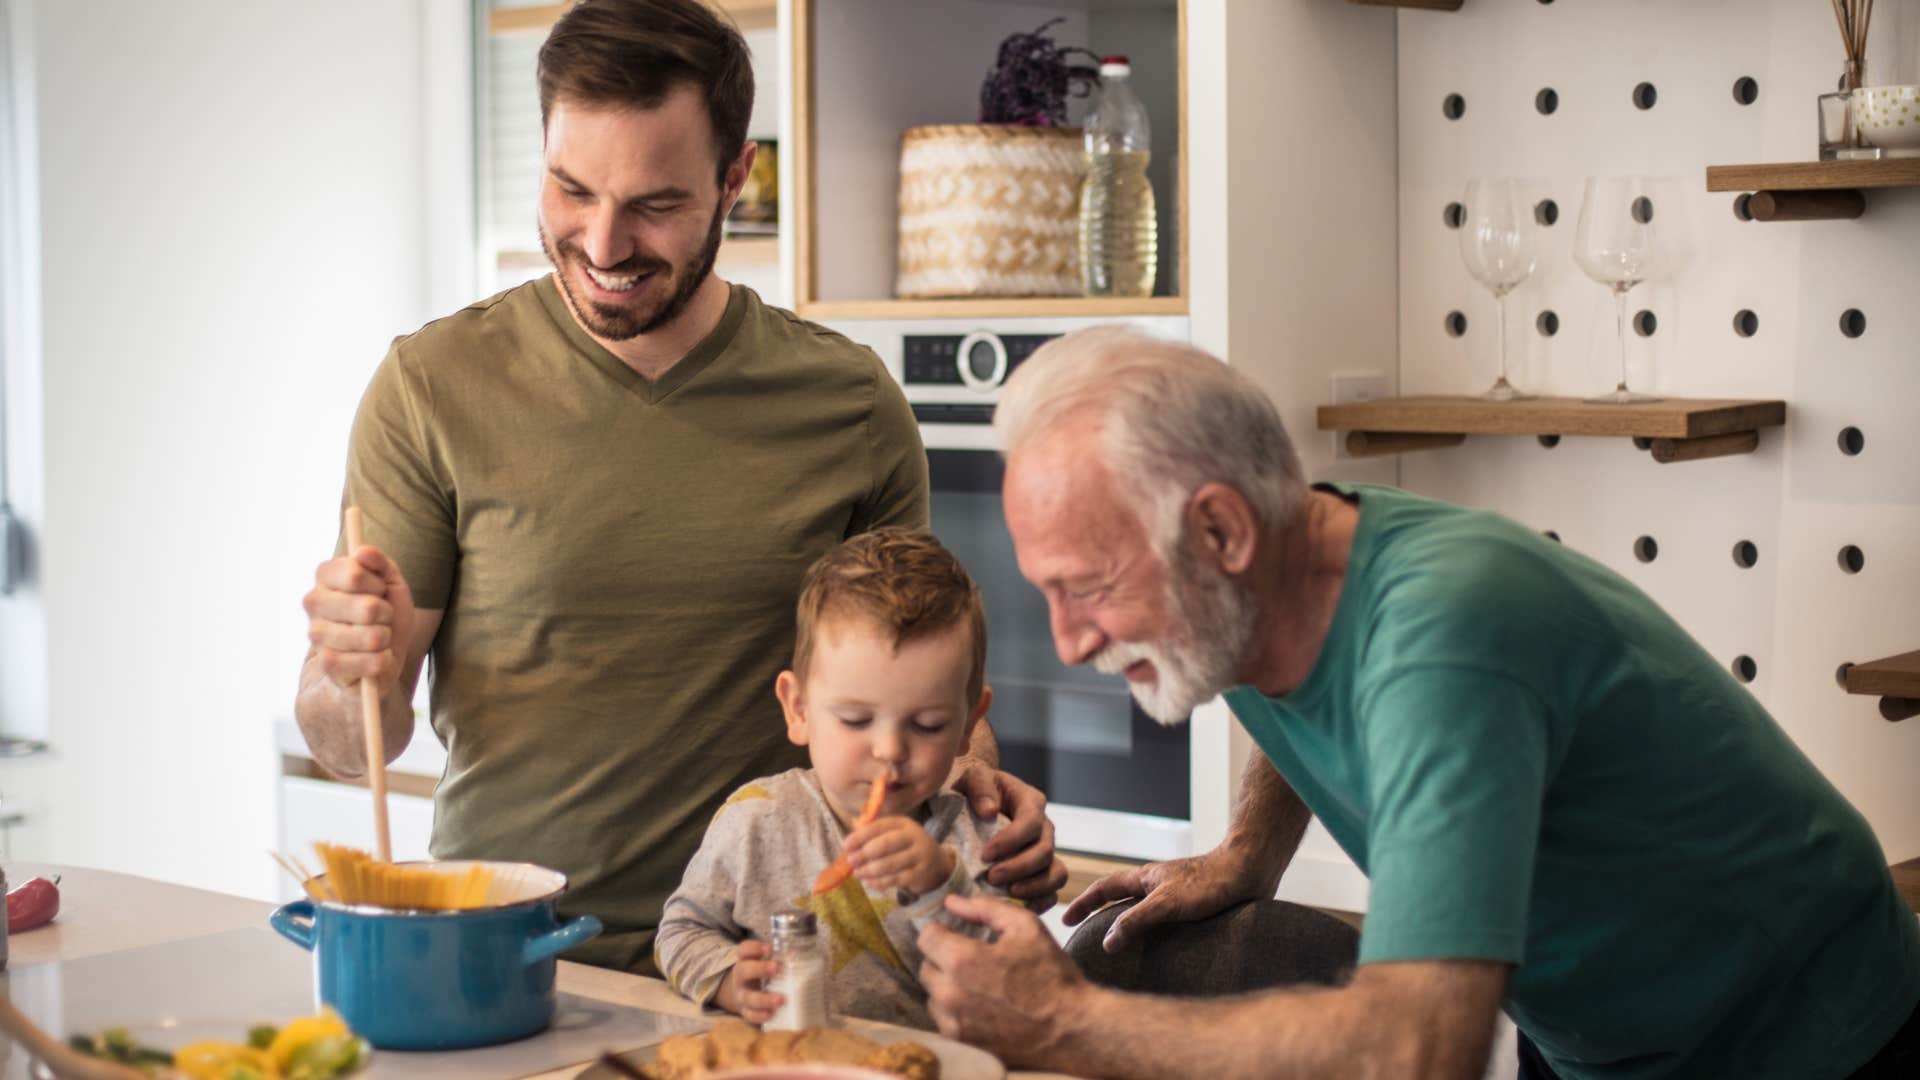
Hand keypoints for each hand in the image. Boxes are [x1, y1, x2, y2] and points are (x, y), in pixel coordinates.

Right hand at [303, 542, 414, 695]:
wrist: (379, 654)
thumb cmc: (385, 614)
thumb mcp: (391, 582)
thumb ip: (380, 563)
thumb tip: (362, 552)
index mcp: (326, 576)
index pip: (355, 574)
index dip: (378, 585)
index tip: (379, 589)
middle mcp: (313, 602)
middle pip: (367, 608)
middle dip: (386, 614)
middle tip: (381, 617)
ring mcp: (316, 633)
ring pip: (372, 637)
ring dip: (385, 638)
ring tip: (378, 638)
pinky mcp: (327, 663)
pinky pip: (370, 661)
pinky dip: (382, 661)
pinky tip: (374, 658)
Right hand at [712, 939, 782, 1023]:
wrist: (742, 993)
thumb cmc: (760, 973)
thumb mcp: (763, 962)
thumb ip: (779, 957)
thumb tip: (803, 955)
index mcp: (745, 961)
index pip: (744, 950)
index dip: (754, 948)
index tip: (769, 948)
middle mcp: (741, 977)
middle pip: (744, 971)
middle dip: (760, 969)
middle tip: (776, 968)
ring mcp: (741, 995)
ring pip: (748, 997)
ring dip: (764, 999)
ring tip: (780, 999)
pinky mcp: (745, 1011)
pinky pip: (750, 1015)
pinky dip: (759, 1016)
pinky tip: (771, 1014)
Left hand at [847, 816, 953, 895]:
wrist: (937, 864)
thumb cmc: (907, 847)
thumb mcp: (894, 834)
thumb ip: (873, 830)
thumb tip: (853, 825)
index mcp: (903, 823)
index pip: (879, 826)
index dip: (861, 836)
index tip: (846, 845)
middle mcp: (914, 836)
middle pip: (885, 844)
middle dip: (864, 854)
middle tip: (851, 861)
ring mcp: (919, 855)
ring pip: (889, 864)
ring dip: (869, 870)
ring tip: (857, 873)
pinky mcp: (920, 874)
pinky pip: (896, 879)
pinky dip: (879, 882)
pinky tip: (868, 882)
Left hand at [918, 894, 1087, 1068]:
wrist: (1071, 1029)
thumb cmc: (1051, 975)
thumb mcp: (1025, 927)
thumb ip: (985, 909)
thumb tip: (953, 901)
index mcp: (961, 960)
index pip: (926, 937)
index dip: (942, 932)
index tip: (958, 935)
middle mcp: (949, 994)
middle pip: (926, 967)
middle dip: (944, 959)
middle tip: (974, 960)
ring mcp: (953, 1022)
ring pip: (933, 995)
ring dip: (948, 986)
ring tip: (980, 985)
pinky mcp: (961, 1042)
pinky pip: (944, 1019)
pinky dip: (956, 1010)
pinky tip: (983, 1005)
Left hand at [951, 764, 1066, 911]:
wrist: (972, 806)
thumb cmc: (973, 791)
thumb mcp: (973, 778)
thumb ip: (980, 787)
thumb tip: (989, 811)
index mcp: (1030, 801)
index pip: (1031, 821)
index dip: (1011, 840)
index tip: (985, 854)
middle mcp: (1043, 827)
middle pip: (1044, 851)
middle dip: (1019, 867)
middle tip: (992, 878)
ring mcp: (1045, 851)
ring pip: (1056, 873)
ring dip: (1034, 886)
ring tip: (1008, 893)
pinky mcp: (1042, 872)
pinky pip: (1052, 890)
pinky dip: (1040, 901)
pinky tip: (1018, 906)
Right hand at [1060, 846, 1268, 953]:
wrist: (1250, 871)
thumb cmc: (1209, 883)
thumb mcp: (1166, 903)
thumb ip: (1136, 921)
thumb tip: (1108, 943)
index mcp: (1145, 878)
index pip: (1104, 888)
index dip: (1083, 903)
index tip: (1066, 920)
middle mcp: (1157, 885)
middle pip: (1121, 899)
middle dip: (1101, 915)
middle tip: (1087, 936)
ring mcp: (1176, 895)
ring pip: (1143, 910)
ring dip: (1128, 925)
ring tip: (1120, 949)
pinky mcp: (1195, 906)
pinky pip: (1165, 920)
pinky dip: (1154, 933)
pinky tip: (1161, 950)